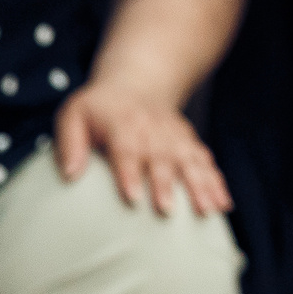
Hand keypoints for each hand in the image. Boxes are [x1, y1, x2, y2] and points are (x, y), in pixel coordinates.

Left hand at [55, 83, 231, 216]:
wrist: (135, 83)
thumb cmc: (97, 108)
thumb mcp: (73, 114)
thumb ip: (69, 143)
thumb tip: (69, 174)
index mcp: (123, 123)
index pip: (126, 149)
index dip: (130, 173)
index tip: (133, 198)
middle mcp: (152, 129)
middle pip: (161, 158)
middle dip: (166, 184)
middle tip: (167, 211)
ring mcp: (174, 135)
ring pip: (190, 161)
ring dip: (200, 186)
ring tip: (207, 211)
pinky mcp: (188, 142)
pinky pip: (205, 162)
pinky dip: (216, 182)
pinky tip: (223, 203)